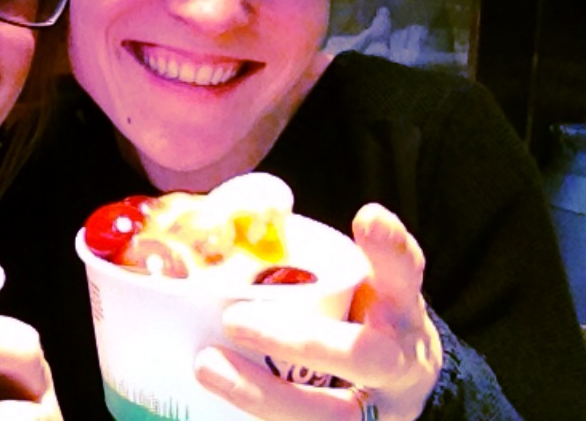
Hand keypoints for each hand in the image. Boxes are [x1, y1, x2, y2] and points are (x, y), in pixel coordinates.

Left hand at [194, 203, 441, 419]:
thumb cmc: (361, 319)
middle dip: (299, 340)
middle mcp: (399, 361)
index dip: (388, 250)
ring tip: (207, 365)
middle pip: (364, 355)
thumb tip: (238, 210)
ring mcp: (379, 410)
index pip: (403, 274)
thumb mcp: (358, 283)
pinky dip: (257, 420)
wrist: (401, 386)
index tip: (369, 217)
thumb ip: (315, 257)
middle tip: (235, 319)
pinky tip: (215, 402)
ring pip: (331, 414)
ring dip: (264, 394)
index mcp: (400, 308)